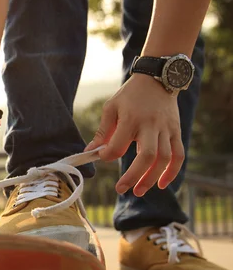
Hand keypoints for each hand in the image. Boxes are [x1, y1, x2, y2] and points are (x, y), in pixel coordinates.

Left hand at [84, 74, 183, 196]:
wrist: (158, 78)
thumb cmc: (130, 95)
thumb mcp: (111, 107)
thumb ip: (102, 131)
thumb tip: (90, 152)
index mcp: (131, 119)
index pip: (119, 145)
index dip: (108, 155)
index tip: (102, 157)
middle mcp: (151, 125)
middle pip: (147, 156)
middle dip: (134, 176)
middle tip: (121, 189)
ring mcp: (166, 129)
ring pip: (165, 159)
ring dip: (152, 178)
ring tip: (138, 191)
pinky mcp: (176, 132)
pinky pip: (179, 155)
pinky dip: (172, 172)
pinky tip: (161, 184)